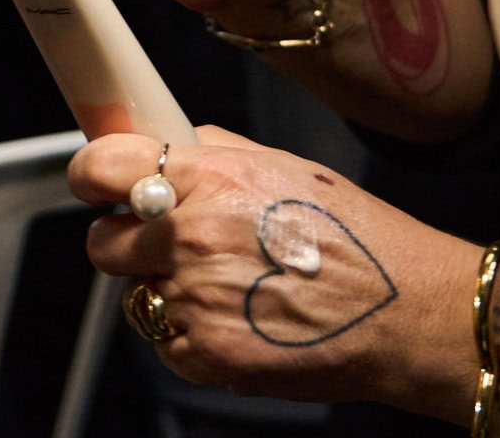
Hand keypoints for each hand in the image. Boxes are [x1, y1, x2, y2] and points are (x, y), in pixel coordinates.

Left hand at [71, 127, 475, 414]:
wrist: (407, 313)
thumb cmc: (359, 238)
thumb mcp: (286, 165)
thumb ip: (215, 152)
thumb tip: (166, 145)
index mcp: (211, 177)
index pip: (101, 166)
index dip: (92, 177)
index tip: (95, 184)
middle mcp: (193, 235)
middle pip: (103, 241)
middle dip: (126, 242)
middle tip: (167, 245)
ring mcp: (195, 299)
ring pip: (136, 296)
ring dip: (165, 292)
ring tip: (228, 288)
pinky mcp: (205, 354)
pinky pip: (167, 342)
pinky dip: (192, 336)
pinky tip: (241, 320)